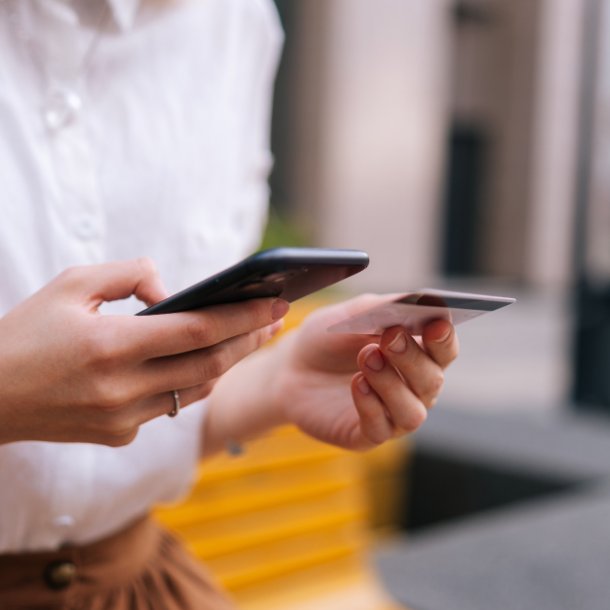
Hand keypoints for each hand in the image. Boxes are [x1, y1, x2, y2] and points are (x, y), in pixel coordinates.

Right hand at [0, 258, 287, 446]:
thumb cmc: (26, 332)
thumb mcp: (71, 285)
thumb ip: (129, 276)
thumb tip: (173, 293)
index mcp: (110, 346)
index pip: (198, 330)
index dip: (243, 316)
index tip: (275, 303)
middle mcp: (121, 388)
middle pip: (211, 364)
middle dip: (251, 339)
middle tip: (276, 318)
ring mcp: (122, 419)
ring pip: (197, 388)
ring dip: (229, 361)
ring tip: (251, 336)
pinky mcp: (119, 435)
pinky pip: (171, 405)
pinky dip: (192, 380)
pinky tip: (206, 362)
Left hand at [205, 294, 457, 453]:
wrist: (290, 368)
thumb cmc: (328, 338)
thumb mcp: (350, 314)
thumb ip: (382, 309)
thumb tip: (417, 301)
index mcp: (418, 355)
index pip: (444, 350)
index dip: (444, 338)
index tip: (436, 323)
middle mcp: (413, 389)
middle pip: (431, 380)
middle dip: (412, 356)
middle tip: (389, 336)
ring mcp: (391, 415)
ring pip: (411, 411)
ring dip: (392, 383)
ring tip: (367, 357)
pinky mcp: (365, 436)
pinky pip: (380, 429)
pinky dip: (371, 406)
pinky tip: (357, 383)